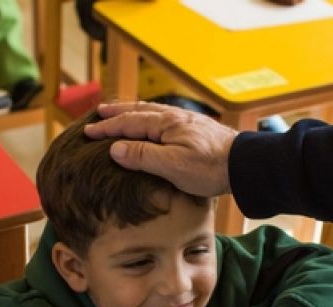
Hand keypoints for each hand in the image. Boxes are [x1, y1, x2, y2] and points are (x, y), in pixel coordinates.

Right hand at [83, 101, 237, 197]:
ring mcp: (187, 123)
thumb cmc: (209, 168)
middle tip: (98, 113)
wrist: (244, 165)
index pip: (128, 123)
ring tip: (121, 114)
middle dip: (117, 113)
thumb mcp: (171, 165)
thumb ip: (142, 155)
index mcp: (165, 124)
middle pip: (139, 111)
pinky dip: (151, 120)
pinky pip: (165, 120)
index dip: (106, 128)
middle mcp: (174, 118)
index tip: (87, 131)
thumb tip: (115, 149)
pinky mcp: (197, 131)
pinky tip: (154, 125)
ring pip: (153, 113)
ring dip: (133, 113)